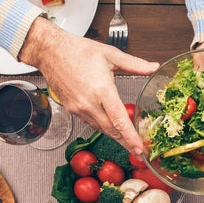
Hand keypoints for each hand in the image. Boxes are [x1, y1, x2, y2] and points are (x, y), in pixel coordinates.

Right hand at [18, 18, 158, 154]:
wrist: (50, 51)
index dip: (130, 137)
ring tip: (128, 143)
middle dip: (126, 143)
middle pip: (111, 130)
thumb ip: (134, 64)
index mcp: (101, 89)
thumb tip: (153, 67)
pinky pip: (91, 122)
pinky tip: (111, 128)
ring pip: (101, 128)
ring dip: (115, 136)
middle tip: (139, 152)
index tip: (139, 148)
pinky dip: (103, 127)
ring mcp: (79, 108)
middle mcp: (89, 103)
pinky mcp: (72, 109)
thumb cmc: (77, 50)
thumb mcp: (110, 54)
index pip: (119, 120)